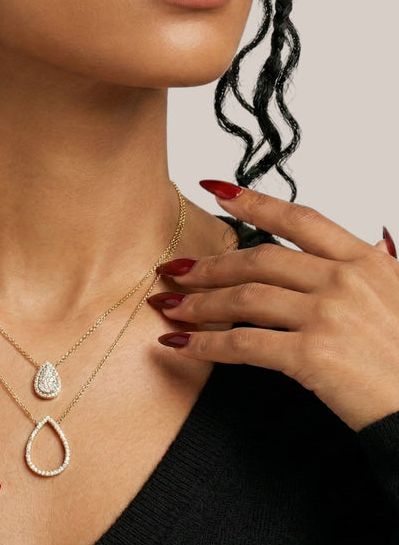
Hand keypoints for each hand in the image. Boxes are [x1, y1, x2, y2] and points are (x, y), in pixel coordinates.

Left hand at [149, 180, 398, 431]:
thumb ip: (374, 267)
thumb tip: (369, 238)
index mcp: (366, 261)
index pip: (300, 219)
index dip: (253, 202)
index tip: (217, 190)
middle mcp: (345, 280)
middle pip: (259, 259)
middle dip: (209, 265)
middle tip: (175, 270)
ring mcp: (328, 315)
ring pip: (244, 298)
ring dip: (198, 303)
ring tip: (169, 307)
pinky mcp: (312, 354)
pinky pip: (242, 344)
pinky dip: (205, 345)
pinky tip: (182, 346)